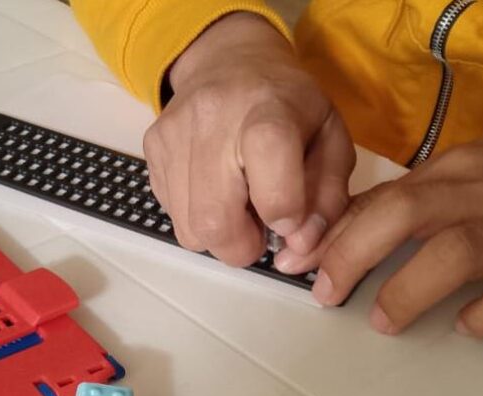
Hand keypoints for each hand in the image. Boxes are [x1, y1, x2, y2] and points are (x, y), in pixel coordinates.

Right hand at [143, 12, 354, 265]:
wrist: (227, 61)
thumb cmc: (289, 106)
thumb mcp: (330, 142)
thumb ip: (327, 199)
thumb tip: (299, 246)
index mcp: (268, 111)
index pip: (269, 172)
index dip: (282, 209)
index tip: (289, 221)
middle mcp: (212, 120)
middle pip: (215, 221)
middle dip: (243, 245)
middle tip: (260, 229)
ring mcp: (173, 135)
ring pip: (189, 228)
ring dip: (219, 234)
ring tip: (237, 206)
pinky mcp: (152, 148)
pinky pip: (171, 212)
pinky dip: (196, 216)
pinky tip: (214, 190)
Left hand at [275, 139, 482, 336]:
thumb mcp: (460, 186)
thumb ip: (406, 203)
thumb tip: (337, 234)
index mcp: (458, 168)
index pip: (380, 198)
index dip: (332, 234)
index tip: (296, 263)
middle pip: (404, 213)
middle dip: (352, 255)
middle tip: (326, 293)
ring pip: (454, 250)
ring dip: (406, 290)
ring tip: (382, 321)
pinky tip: (463, 324)